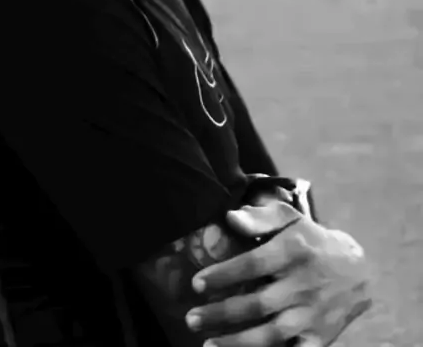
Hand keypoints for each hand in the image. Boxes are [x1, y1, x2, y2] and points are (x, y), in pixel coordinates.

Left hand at [185, 201, 370, 346]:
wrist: (358, 270)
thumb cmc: (312, 242)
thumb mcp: (291, 220)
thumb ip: (261, 216)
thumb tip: (230, 218)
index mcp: (293, 251)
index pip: (254, 264)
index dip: (224, 274)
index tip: (196, 284)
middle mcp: (303, 284)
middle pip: (258, 303)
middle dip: (222, 313)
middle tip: (191, 318)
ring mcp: (312, 315)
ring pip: (272, 334)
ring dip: (239, 343)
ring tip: (208, 345)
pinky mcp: (320, 338)